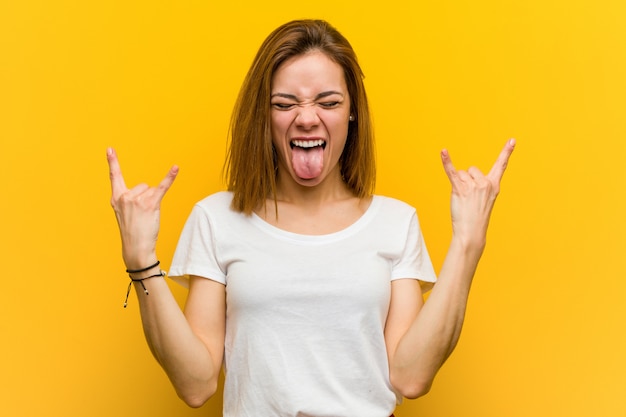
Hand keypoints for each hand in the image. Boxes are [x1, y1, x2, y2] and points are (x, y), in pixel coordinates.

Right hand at [107, 148, 178, 268]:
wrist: (136, 247)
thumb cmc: (133, 231)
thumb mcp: (124, 213)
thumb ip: (129, 199)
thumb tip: (145, 189)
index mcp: (116, 198)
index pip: (114, 176)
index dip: (113, 162)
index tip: (110, 149)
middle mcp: (125, 196)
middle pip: (143, 185)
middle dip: (146, 198)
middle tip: (141, 215)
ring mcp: (137, 199)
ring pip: (152, 190)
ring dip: (153, 202)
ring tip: (147, 217)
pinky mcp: (150, 203)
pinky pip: (162, 186)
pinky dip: (170, 177)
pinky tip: (175, 168)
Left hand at [441, 139, 514, 250]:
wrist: (471, 232)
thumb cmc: (476, 217)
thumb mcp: (484, 200)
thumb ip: (480, 185)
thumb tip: (466, 173)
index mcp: (494, 185)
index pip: (501, 165)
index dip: (506, 152)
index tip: (512, 140)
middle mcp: (485, 183)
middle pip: (471, 169)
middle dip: (466, 180)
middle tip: (468, 198)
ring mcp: (473, 186)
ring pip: (461, 173)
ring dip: (458, 184)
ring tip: (462, 200)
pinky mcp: (460, 188)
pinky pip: (451, 171)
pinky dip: (446, 161)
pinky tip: (444, 152)